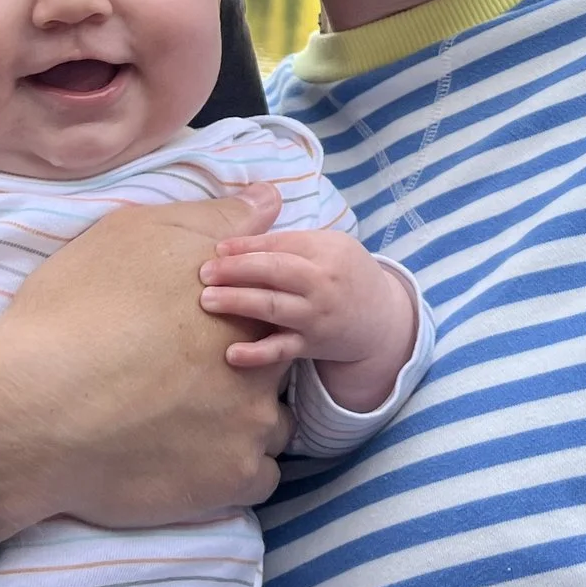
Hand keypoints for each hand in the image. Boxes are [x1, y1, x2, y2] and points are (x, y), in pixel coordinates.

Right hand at [0, 186, 292, 536]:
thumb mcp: (135, 236)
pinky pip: (256, 477)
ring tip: (181, 424)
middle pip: (273, 369)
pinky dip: (228, 469)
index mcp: (244, 306)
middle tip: (180, 383)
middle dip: (239, 373)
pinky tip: (185, 459)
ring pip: (269, 425)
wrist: (28, 408)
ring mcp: (253, 426)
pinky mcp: (233, 480)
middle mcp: (263, 362)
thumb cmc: (72, 313)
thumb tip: (272, 198)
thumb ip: (215, 221)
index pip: (270, 313)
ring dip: (240, 424)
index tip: (192, 338)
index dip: (233, 325)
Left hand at [201, 230, 416, 412]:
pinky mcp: (311, 346)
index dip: (246, 245)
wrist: (381, 319)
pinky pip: (281, 350)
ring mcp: (316, 317)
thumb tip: (239, 233)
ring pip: (273, 307)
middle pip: (275, 272)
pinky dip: (257, 354)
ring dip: (238, 302)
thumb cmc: (345, 274)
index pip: (280, 243)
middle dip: (236, 270)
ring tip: (207, 300)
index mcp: (327, 250)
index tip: (217, 249)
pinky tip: (231, 354)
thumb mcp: (330, 246)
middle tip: (204, 272)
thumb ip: (289, 240)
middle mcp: (322, 283)